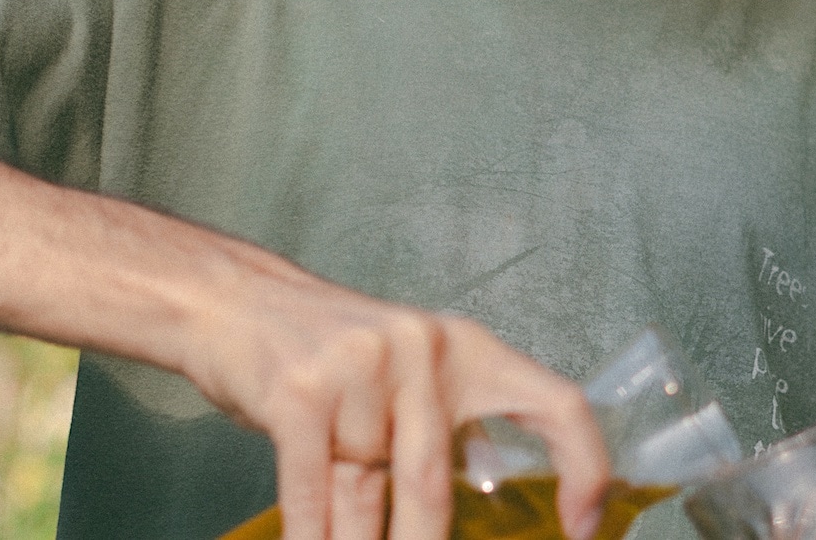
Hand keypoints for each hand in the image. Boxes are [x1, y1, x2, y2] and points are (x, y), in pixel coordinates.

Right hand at [181, 256, 610, 539]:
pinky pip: (312, 495)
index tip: (583, 527)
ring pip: (367, 499)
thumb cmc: (323, 349)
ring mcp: (359, 370)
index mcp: (463, 349)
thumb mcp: (400, 376)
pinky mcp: (300, 393)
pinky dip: (312, 538)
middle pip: (435, 487)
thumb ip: (436, 431)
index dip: (584, 466)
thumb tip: (480, 503)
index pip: (555, 402)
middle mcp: (420, 351)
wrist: (232, 298)